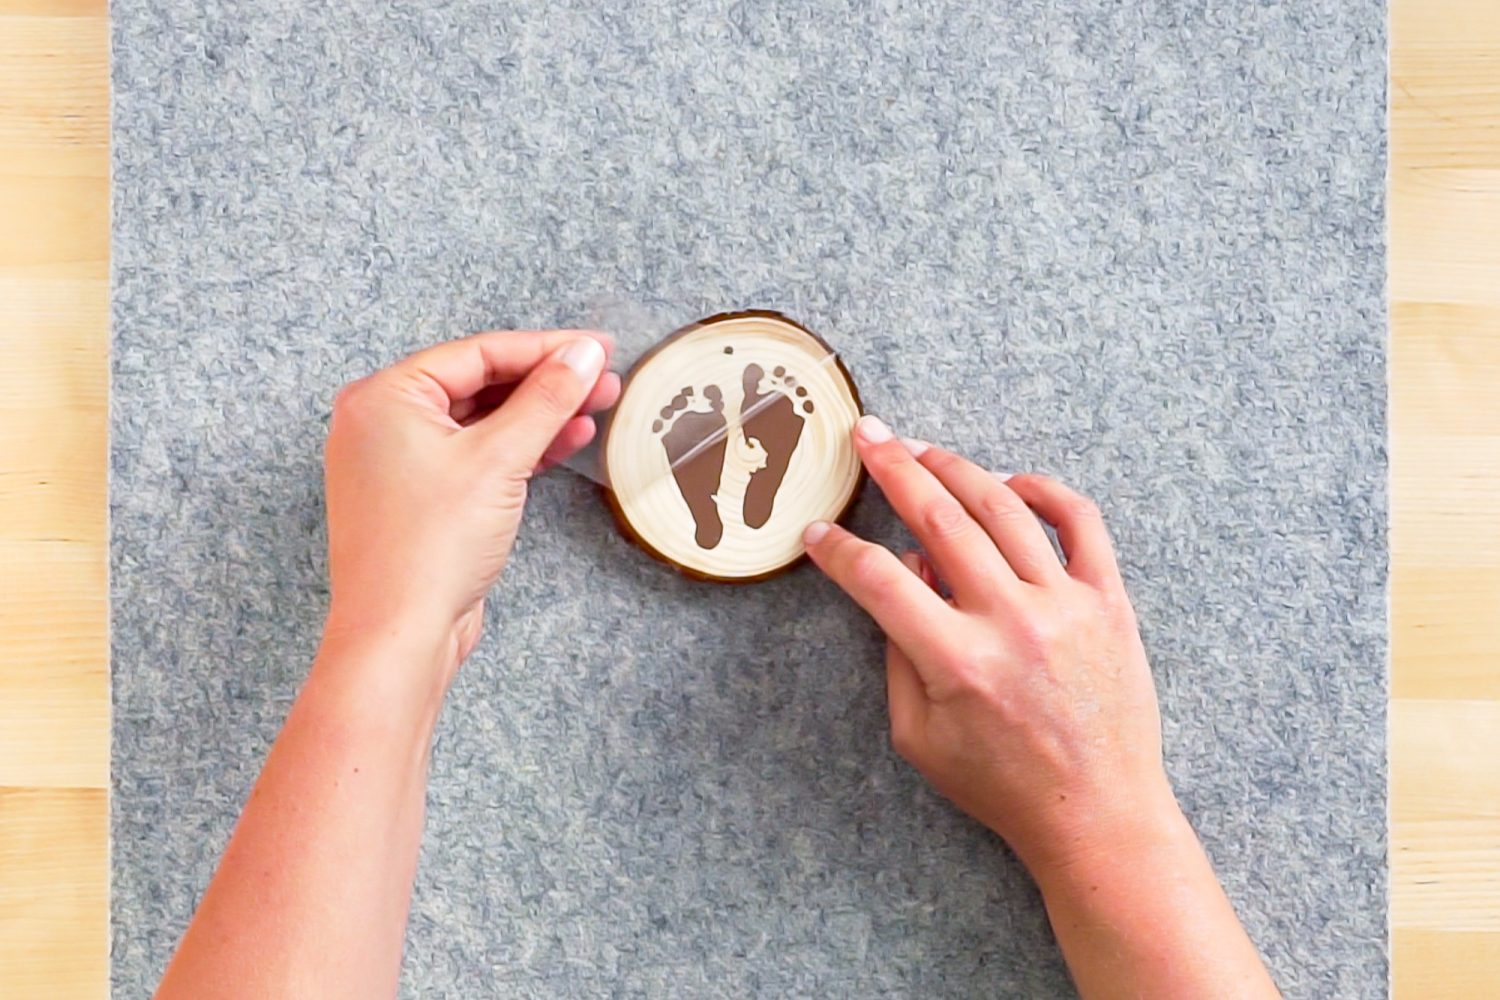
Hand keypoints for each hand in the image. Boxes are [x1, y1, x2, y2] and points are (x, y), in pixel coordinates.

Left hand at [322, 330, 618, 677]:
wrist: (400, 633)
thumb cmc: (427, 548)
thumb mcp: (499, 459)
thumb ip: (546, 398)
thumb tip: (584, 354)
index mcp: (385, 397)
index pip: (478, 353)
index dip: (545, 348)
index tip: (596, 347)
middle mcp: (383, 422)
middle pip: (480, 383)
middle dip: (547, 381)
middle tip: (603, 376)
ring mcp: (400, 462)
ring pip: (482, 420)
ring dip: (540, 414)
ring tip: (597, 404)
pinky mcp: (422, 497)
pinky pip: (476, 455)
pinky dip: (520, 448)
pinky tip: (567, 440)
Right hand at [803, 415, 1170, 878]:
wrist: (1097, 813)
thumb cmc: (1001, 785)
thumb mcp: (919, 739)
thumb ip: (898, 655)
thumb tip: (904, 574)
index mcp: (957, 661)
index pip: (880, 579)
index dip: (838, 549)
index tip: (816, 531)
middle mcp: (1011, 622)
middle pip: (940, 520)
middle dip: (894, 469)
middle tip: (866, 435)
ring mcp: (1066, 606)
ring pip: (1004, 508)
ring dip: (957, 469)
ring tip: (924, 449)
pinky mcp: (1109, 602)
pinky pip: (1081, 523)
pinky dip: (1044, 491)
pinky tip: (1011, 481)